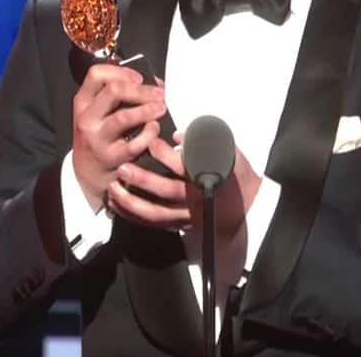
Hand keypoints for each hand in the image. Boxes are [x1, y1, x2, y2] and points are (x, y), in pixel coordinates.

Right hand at [71, 64, 166, 211]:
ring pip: (123, 117)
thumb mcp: (97, 114)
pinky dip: (149, 134)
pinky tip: (154, 130)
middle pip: (114, 91)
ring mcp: (97, 139)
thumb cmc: (99, 136)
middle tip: (158, 94)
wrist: (86, 173)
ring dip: (147, 110)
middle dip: (141, 90)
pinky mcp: (110, 158)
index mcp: (83, 102)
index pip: (95, 74)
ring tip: (161, 108)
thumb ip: (118, 97)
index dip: (120, 71)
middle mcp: (87, 118)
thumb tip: (154, 84)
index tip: (138, 78)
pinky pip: (134, 144)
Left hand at [108, 131, 262, 240]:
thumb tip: (178, 135)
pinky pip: (153, 224)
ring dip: (132, 202)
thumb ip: (205, 142)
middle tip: (123, 168)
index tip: (150, 141)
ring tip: (113, 188)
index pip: (185, 166)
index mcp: (209, 177)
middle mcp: (196, 198)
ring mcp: (187, 214)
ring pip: (156, 213)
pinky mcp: (180, 224)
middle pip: (167, 191)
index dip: (165, 154)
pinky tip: (117, 204)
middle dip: (143, 180)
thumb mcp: (229, 152)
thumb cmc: (236, 176)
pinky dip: (133, 215)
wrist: (246, 208)